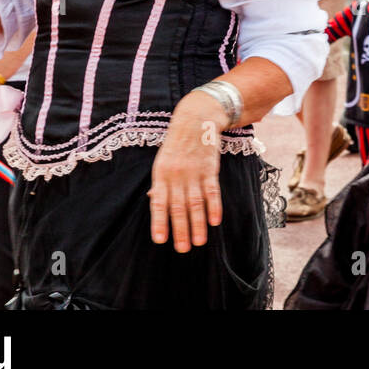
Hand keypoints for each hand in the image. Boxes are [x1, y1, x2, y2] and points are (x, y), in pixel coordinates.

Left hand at [149, 92, 226, 251]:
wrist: (196, 119)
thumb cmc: (177, 143)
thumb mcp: (162, 161)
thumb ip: (160, 182)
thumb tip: (152, 200)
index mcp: (160, 175)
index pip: (159, 203)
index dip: (159, 222)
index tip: (161, 241)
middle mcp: (176, 175)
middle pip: (178, 207)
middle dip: (180, 230)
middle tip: (183, 249)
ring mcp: (194, 172)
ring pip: (196, 203)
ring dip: (198, 224)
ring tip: (200, 242)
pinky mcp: (210, 168)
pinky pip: (212, 191)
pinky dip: (214, 206)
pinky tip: (215, 221)